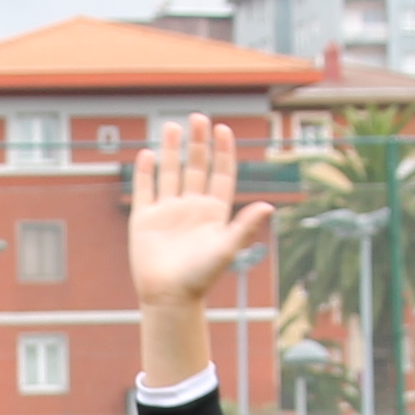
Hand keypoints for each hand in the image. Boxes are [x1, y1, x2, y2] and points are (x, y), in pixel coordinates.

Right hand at [126, 114, 274, 307]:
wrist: (169, 297)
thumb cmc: (200, 277)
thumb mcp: (226, 249)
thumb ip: (245, 226)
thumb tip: (270, 205)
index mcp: (213, 213)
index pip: (220, 174)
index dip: (223, 152)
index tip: (223, 129)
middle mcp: (191, 208)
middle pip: (196, 167)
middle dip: (198, 142)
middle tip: (198, 117)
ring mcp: (167, 212)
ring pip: (170, 173)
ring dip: (171, 150)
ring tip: (172, 126)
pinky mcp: (144, 220)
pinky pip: (145, 189)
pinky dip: (145, 172)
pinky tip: (147, 153)